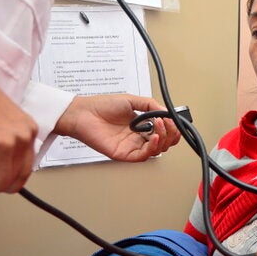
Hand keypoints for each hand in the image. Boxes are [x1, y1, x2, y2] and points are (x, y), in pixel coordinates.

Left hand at [54, 94, 180, 161]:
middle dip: (171, 133)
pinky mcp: (124, 154)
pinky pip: (143, 156)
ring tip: (159, 125)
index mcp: (141, 125)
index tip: (172, 119)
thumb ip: (150, 104)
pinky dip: (152, 147)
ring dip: (163, 138)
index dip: (171, 127)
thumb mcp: (131, 100)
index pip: (163, 131)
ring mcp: (132, 146)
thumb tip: (166, 112)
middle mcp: (138, 137)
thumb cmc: (101, 106)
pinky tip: (154, 137)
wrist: (84, 113)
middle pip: (163, 142)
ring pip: (156, 150)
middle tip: (167, 123)